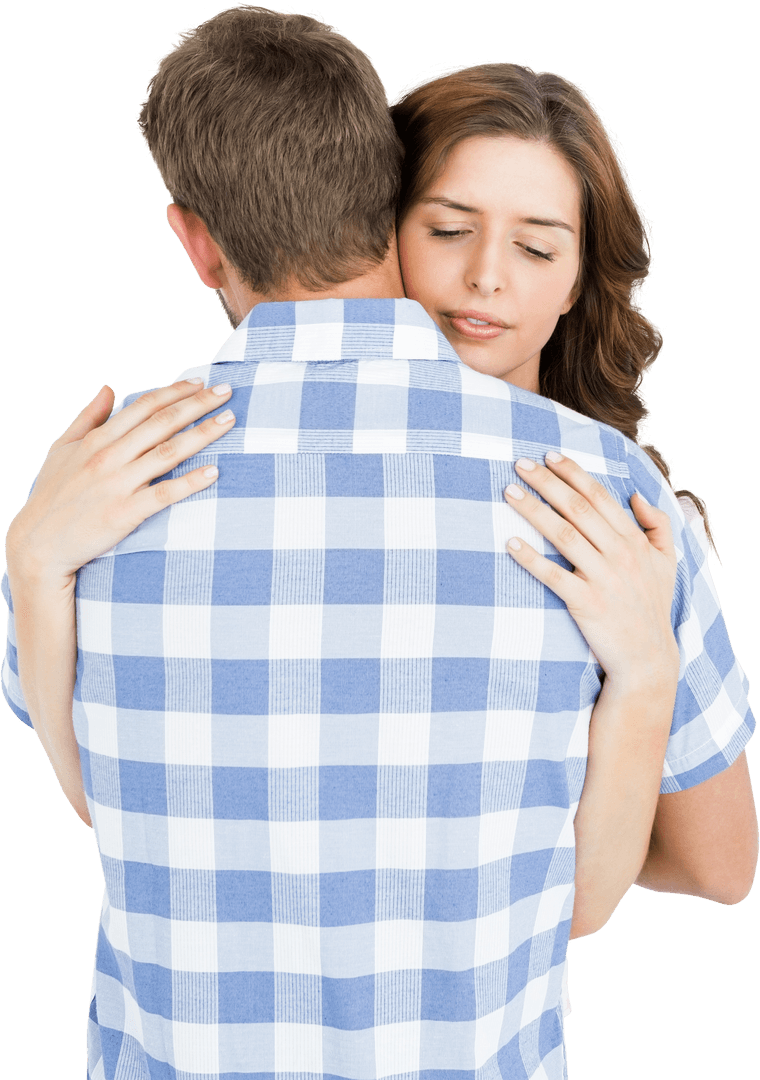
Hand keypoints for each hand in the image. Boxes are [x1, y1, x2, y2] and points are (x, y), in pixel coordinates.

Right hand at [5, 379, 235, 584]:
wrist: (38, 544)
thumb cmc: (51, 495)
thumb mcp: (62, 448)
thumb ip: (88, 417)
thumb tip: (109, 389)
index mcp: (98, 439)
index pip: (143, 406)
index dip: (175, 391)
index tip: (200, 382)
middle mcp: (109, 456)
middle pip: (162, 422)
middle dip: (198, 404)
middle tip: (227, 391)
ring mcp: (118, 484)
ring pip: (168, 452)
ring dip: (202, 434)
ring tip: (229, 420)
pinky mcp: (125, 513)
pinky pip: (164, 494)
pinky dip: (190, 482)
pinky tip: (215, 472)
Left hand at [503, 453, 678, 687]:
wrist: (648, 659)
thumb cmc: (652, 606)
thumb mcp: (667, 562)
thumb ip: (658, 524)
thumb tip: (636, 494)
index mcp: (635, 541)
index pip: (600, 497)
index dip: (573, 473)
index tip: (548, 455)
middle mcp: (620, 555)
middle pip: (577, 509)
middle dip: (547, 482)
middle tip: (519, 464)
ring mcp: (603, 579)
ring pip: (563, 535)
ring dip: (534, 511)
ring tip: (509, 492)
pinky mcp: (586, 604)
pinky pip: (554, 576)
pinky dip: (531, 559)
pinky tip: (510, 544)